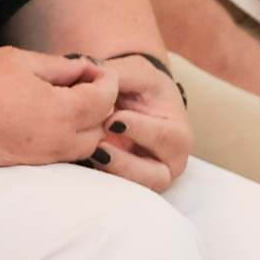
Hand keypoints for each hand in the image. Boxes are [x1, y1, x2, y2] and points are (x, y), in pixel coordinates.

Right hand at [0, 45, 118, 165]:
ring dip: (88, 123)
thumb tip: (83, 67)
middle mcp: (57, 141)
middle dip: (102, 102)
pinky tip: (49, 117)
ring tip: (68, 100)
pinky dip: (70, 137)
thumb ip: (59, 66)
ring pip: (87, 146)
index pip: (105, 98)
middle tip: (83, 81)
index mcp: (60, 112)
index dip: (106, 78)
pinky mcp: (29, 164)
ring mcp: (43, 157)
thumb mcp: (19, 61)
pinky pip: (66, 154)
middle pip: (102, 125)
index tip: (92, 66)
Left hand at [93, 54, 190, 191]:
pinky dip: (99, 179)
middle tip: (99, 147)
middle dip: (127, 164)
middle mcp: (168, 162)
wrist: (136, 100)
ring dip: (111, 174)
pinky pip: (114, 189)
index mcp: (178, 134)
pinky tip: (81, 161)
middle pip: (155, 177)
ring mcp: (149, 176)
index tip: (112, 120)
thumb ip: (119, 73)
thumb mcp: (136, 72)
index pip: (166, 138)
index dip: (140, 131)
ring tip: (89, 154)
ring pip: (135, 188)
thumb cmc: (142, 86)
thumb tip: (93, 70)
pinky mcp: (127, 181)